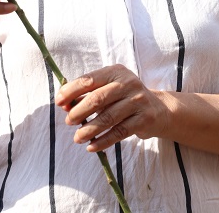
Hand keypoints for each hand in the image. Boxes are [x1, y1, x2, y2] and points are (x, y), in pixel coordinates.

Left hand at [55, 64, 170, 152]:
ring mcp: (138, 101)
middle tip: (69, 121)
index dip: (71, 91)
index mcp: (116, 72)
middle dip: (79, 112)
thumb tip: (65, 105)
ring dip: (89, 130)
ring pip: (108, 118)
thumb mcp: (109, 90)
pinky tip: (92, 147)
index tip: (59, 102)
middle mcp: (128, 83)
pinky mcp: (144, 119)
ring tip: (77, 138)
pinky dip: (103, 141)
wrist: (159, 109)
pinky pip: (119, 132)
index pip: (89, 80)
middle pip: (98, 98)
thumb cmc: (126, 98)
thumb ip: (87, 95)